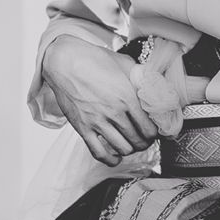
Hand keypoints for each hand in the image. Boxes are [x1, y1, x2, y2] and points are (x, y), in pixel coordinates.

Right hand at [41, 36, 157, 165]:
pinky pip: (99, 152)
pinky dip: (110, 160)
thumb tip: (153, 85)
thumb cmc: (94, 59)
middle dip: (145, 143)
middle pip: (138, 140)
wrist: (64, 62)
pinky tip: (116, 158)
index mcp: (127, 96)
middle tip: (145, 139)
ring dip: (130, 150)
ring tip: (132, 145)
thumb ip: (140, 77)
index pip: (149, 127)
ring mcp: (97, 121)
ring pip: (122, 148)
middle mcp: (114, 111)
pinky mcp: (82, 128)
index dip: (155, 133)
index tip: (155, 131)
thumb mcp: (124, 63)